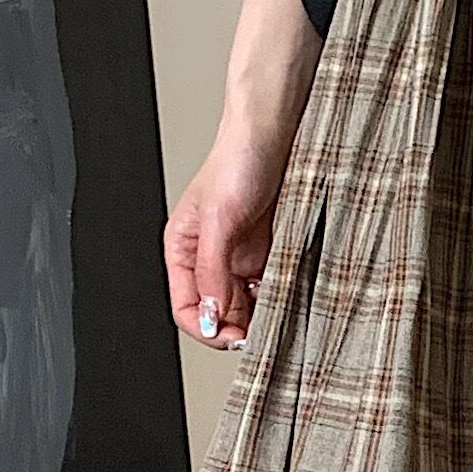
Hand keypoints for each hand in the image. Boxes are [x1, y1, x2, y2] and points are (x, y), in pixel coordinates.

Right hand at [167, 119, 291, 352]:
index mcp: (184, 250)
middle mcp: (209, 259)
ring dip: (258, 318)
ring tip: (276, 319)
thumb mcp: (219, 219)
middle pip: (216, 313)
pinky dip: (278, 300)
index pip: (185, 307)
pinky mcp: (267, 254)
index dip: (205, 328)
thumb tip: (210, 314)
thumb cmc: (238, 161)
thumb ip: (211, 270)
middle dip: (235, 328)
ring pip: (245, 306)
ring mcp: (239, 258)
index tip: (232, 337)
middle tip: (259, 335)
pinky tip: (288, 300)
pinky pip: (270, 289)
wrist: (275, 134)